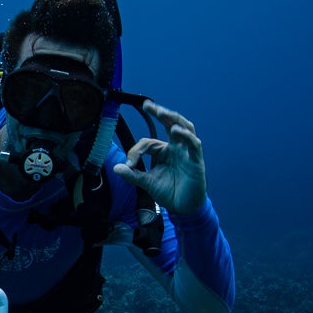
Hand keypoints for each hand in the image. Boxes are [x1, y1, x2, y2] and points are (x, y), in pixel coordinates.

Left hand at [113, 100, 206, 214]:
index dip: (136, 151)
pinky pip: (193, 144)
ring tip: (161, 112)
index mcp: (164, 151)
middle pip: (170, 123)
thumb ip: (132, 175)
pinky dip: (186, 136)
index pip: (148, 143)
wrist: (183, 207)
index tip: (129, 164)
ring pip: (184, 128)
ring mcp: (187, 152)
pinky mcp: (196, 160)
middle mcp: (176, 148)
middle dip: (160, 113)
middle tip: (147, 105)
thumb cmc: (168, 192)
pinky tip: (176, 130)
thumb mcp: (146, 183)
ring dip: (173, 119)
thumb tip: (116, 168)